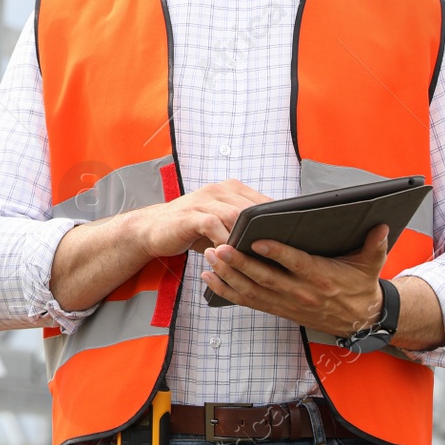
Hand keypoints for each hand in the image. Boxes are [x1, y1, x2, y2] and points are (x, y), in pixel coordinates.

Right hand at [125, 179, 272, 258]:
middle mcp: (219, 190)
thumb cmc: (193, 229)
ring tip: (255, 255)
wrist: (154, 228)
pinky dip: (223, 240)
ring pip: (235, 215)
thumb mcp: (222, 224)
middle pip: (252, 208)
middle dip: (266, 231)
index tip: (290, 238)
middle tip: (277, 252)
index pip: (264, 202)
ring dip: (246, 237)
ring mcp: (204, 200)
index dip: (278, 220)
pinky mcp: (190, 214)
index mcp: (231, 189)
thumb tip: (278, 242)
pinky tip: (228, 254)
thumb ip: (244, 226)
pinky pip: (213, 225)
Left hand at [201, 223, 389, 337]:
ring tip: (208, 258)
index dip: (275, 252)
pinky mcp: (278, 309)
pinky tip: (208, 279)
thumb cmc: (361, 285)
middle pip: (265, 278)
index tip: (256, 239)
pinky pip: (248, 302)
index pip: (295, 263)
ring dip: (227, 276)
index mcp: (321, 276)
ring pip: (252, 291)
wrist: (360, 320)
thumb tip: (382, 225)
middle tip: (218, 247)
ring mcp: (287, 303)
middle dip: (239, 263)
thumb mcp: (371, 264)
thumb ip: (375, 244)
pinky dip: (226, 292)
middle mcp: (301, 292)